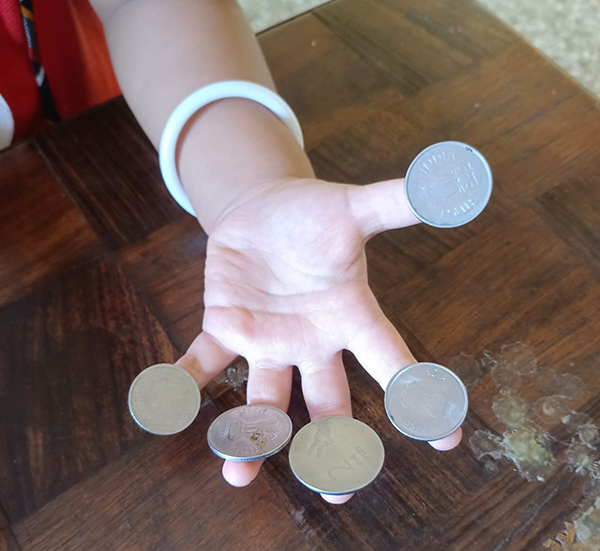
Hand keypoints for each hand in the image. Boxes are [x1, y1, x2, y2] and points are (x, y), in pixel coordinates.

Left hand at [177, 176, 461, 502]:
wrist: (265, 214)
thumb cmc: (316, 216)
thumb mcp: (356, 207)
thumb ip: (398, 201)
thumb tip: (455, 181)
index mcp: (350, 316)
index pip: (392, 360)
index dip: (419, 396)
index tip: (447, 436)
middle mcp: (312, 341)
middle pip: (327, 403)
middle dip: (331, 445)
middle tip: (337, 488)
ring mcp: (267, 340)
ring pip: (263, 399)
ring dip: (251, 435)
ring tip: (238, 471)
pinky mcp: (225, 326)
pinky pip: (204, 360)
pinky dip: (185, 382)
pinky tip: (166, 403)